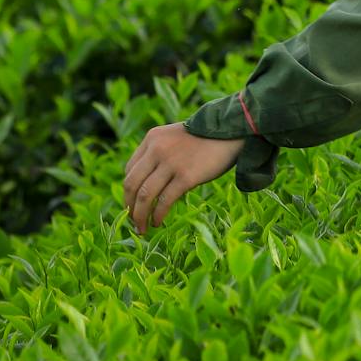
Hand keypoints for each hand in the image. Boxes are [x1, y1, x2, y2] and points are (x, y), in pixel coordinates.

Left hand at [123, 121, 244, 231]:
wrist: (231, 131)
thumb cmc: (205, 138)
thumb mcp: (175, 139)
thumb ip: (159, 154)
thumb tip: (147, 186)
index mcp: (152, 138)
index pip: (129, 170)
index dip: (128, 191)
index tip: (132, 205)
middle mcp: (157, 149)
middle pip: (132, 184)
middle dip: (129, 207)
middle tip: (132, 221)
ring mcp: (171, 163)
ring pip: (145, 195)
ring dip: (139, 215)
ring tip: (142, 228)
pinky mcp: (186, 176)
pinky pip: (165, 201)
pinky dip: (158, 215)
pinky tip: (158, 222)